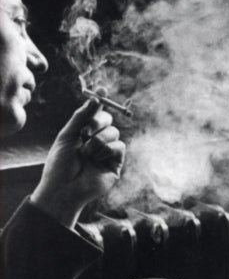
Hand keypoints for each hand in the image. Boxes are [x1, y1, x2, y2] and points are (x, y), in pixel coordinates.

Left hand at [31, 98, 125, 227]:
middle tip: (85, 131)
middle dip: (97, 122)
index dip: (100, 101)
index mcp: (83, 133)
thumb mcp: (67, 135)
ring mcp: (107, 152)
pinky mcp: (116, 164)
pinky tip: (96, 162)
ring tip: (86, 155)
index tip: (102, 90)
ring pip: (113, 133)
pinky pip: (119, 146)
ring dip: (97, 142)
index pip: (95, 113)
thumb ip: (81, 116)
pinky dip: (106, 151)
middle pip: (108, 119)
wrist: (63, 189)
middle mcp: (96, 140)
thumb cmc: (60, 164)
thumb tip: (97, 97)